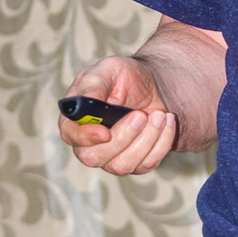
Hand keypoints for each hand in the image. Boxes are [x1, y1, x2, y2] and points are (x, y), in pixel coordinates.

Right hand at [58, 56, 177, 176]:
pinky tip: (166, 121)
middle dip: (122, 138)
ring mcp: (111, 157)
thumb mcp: (108, 70)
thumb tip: (86, 102)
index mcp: (76, 118)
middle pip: (95, 157)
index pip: (71, 135)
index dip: (86, 137)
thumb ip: (94, 85)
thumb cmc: (124, 76)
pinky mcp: (135, 164)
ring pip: (122, 165)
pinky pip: (147, 164)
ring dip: (146, 139)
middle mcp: (89, 143)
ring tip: (159, 114)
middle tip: (141, 115)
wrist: (153, 86)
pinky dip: (162, 142)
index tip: (105, 132)